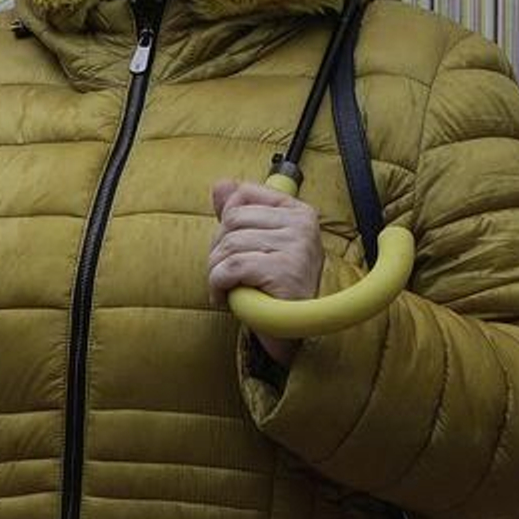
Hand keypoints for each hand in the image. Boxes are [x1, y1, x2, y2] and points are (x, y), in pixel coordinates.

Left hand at [208, 178, 323, 367]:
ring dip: (216, 271)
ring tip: (227, 287)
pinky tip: (225, 297)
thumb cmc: (278, 288)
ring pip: (229, 245)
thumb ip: (240, 212)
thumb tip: (220, 185)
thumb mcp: (259, 244)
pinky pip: (230, 268)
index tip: (231, 246)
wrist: (298, 334)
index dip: (226, 220)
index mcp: (299, 212)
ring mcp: (296, 247)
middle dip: (218, 249)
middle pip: (232, 220)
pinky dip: (218, 285)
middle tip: (225, 274)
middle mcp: (302, 225)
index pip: (245, 193)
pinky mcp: (284, 272)